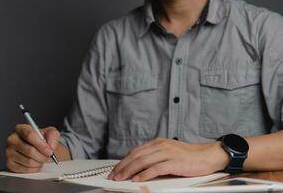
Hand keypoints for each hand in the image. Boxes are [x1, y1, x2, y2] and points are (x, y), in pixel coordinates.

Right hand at [6, 124, 59, 172]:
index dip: (41, 144)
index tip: (50, 150)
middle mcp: (12, 139)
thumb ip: (53, 135)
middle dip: (42, 155)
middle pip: (29, 150)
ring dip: (39, 162)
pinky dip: (34, 168)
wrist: (41, 149)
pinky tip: (37, 164)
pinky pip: (24, 169)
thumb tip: (50, 145)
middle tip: (49, 156)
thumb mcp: (51, 132)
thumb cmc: (44, 140)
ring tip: (43, 159)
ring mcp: (9, 152)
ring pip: (28, 161)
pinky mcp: (10, 163)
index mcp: (21, 128)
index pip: (29, 135)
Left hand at [108, 137, 228, 181]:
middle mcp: (161, 145)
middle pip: (136, 156)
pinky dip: (145, 174)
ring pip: (143, 161)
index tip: (115, 169)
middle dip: (122, 166)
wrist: (208, 155)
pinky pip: (156, 168)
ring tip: (120, 178)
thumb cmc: (188, 156)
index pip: (135, 151)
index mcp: (158, 142)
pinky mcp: (175, 162)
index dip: (123, 161)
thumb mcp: (168, 152)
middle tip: (113, 176)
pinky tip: (137, 179)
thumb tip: (138, 166)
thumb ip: (154, 156)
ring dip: (129, 170)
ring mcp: (168, 153)